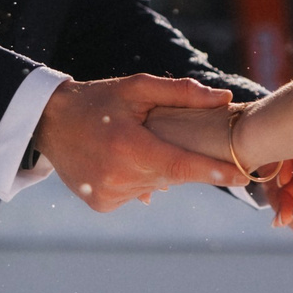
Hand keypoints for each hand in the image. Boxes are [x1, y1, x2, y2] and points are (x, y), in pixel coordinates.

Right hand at [34, 75, 237, 211]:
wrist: (49, 122)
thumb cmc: (98, 100)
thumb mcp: (136, 87)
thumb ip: (181, 93)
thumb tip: (224, 100)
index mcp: (129, 146)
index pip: (181, 165)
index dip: (214, 172)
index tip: (242, 175)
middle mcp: (118, 176)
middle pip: (172, 175)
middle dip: (185, 161)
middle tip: (173, 140)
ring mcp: (108, 194)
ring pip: (155, 185)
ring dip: (156, 168)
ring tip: (135, 145)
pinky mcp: (101, 204)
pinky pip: (136, 193)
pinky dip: (138, 178)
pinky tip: (123, 160)